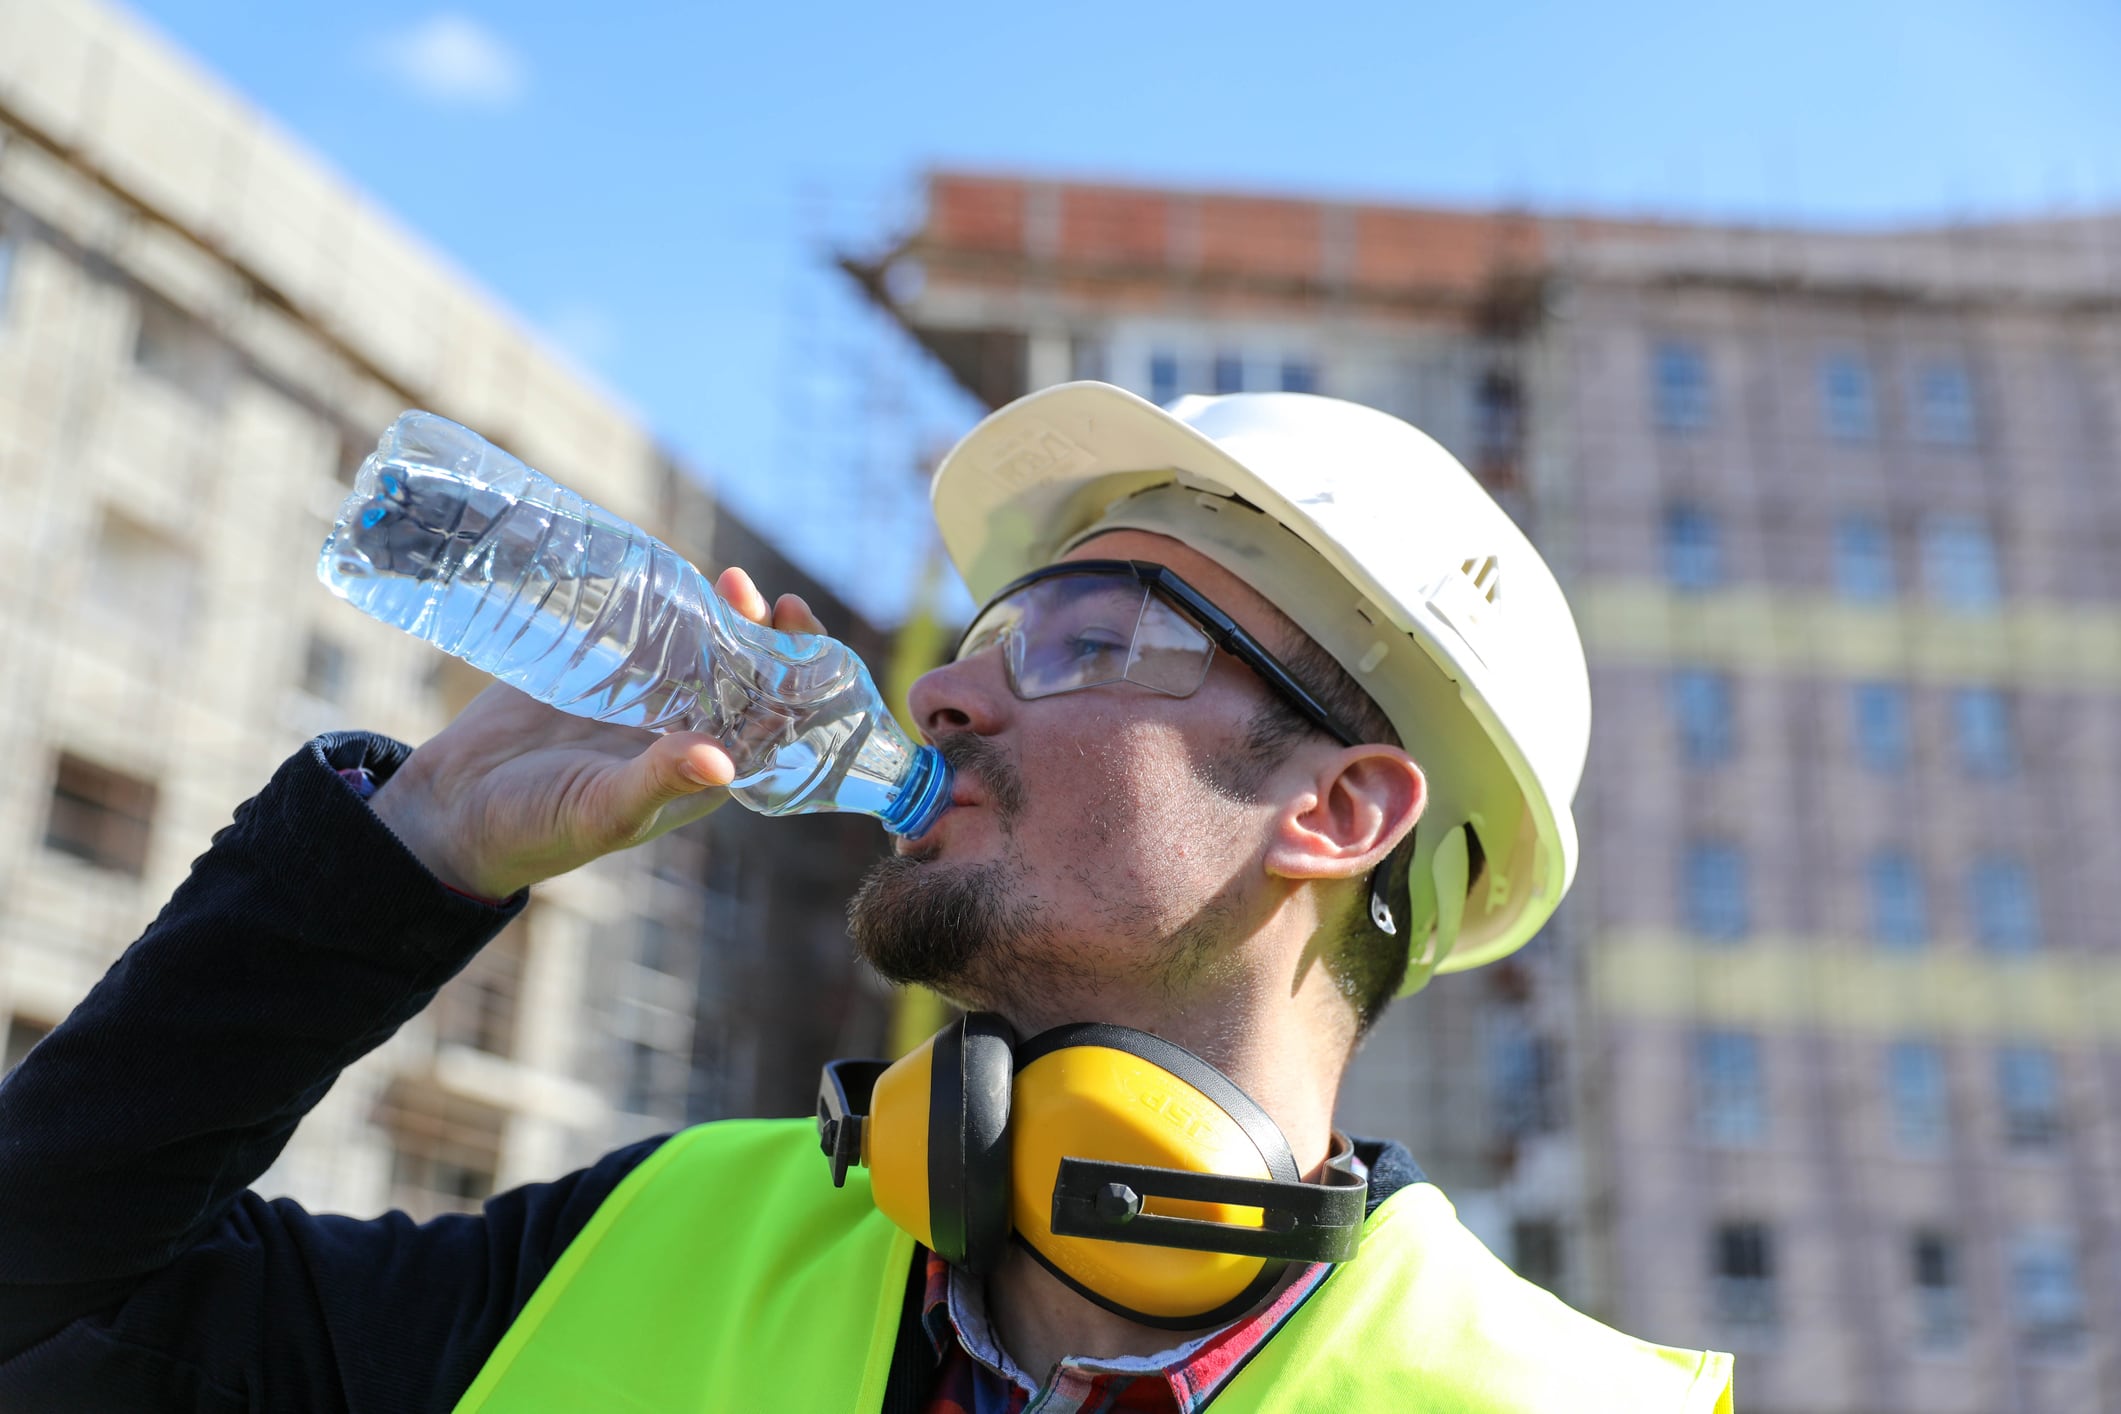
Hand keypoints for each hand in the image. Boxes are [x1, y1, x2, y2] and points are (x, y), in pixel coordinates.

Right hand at [369, 568, 828, 899]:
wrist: (454, 810)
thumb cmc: (538, 830)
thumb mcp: (603, 811)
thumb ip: (659, 782)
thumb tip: (723, 761)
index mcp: (704, 771)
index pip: (773, 721)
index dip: (797, 682)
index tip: (797, 644)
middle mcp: (684, 730)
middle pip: (745, 673)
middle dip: (762, 634)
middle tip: (752, 593)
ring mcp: (644, 696)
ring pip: (702, 645)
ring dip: (720, 613)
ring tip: (727, 580)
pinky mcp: (602, 668)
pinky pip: (647, 631)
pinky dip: (664, 604)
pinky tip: (670, 576)